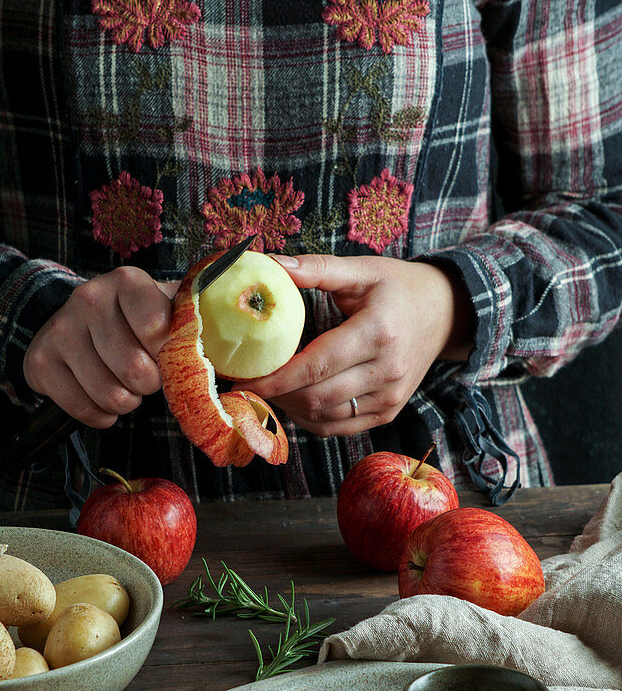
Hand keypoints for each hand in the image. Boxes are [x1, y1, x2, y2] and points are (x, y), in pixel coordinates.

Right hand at [23, 267, 178, 427]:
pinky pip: (84, 409)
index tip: (166, 354)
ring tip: (125, 387)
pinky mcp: (41, 361)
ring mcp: (61, 330)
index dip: (168, 354)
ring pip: (110, 395)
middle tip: (146, 377)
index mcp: (127, 282)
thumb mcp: (163, 310)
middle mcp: (89, 299)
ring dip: (126, 402)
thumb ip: (189, 324)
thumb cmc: (133, 322)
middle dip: (148, 384)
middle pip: (135, 369)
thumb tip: (224, 349)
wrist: (76, 323)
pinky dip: (101, 416)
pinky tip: (102, 400)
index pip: (157, 328)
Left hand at [244, 254, 473, 436]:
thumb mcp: (363, 270)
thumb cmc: (400, 287)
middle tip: (248, 384)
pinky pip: (340, 427)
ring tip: (268, 392)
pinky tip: (294, 404)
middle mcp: (387, 371)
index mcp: (377, 333)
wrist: (447, 313)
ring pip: (325, 417)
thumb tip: (272, 264)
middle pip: (316, 397)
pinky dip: (311, 420)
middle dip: (275, 395)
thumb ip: (317, 268)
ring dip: (290, 409)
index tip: (243, 379)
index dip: (275, 378)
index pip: (315, 365)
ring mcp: (391, 397)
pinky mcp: (389, 412)